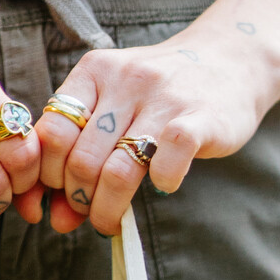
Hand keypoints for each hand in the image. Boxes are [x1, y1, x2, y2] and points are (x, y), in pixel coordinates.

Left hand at [22, 37, 269, 235]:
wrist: (231, 59)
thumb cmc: (161, 96)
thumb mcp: (115, 107)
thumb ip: (81, 154)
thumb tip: (56, 219)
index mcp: (95, 72)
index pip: (51, 133)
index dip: (48, 177)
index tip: (60, 195)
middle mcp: (125, 80)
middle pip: (80, 161)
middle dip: (77, 200)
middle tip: (89, 213)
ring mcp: (163, 99)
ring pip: (116, 173)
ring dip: (107, 211)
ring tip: (110, 221)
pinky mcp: (198, 119)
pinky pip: (166, 166)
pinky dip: (161, 186)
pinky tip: (163, 185)